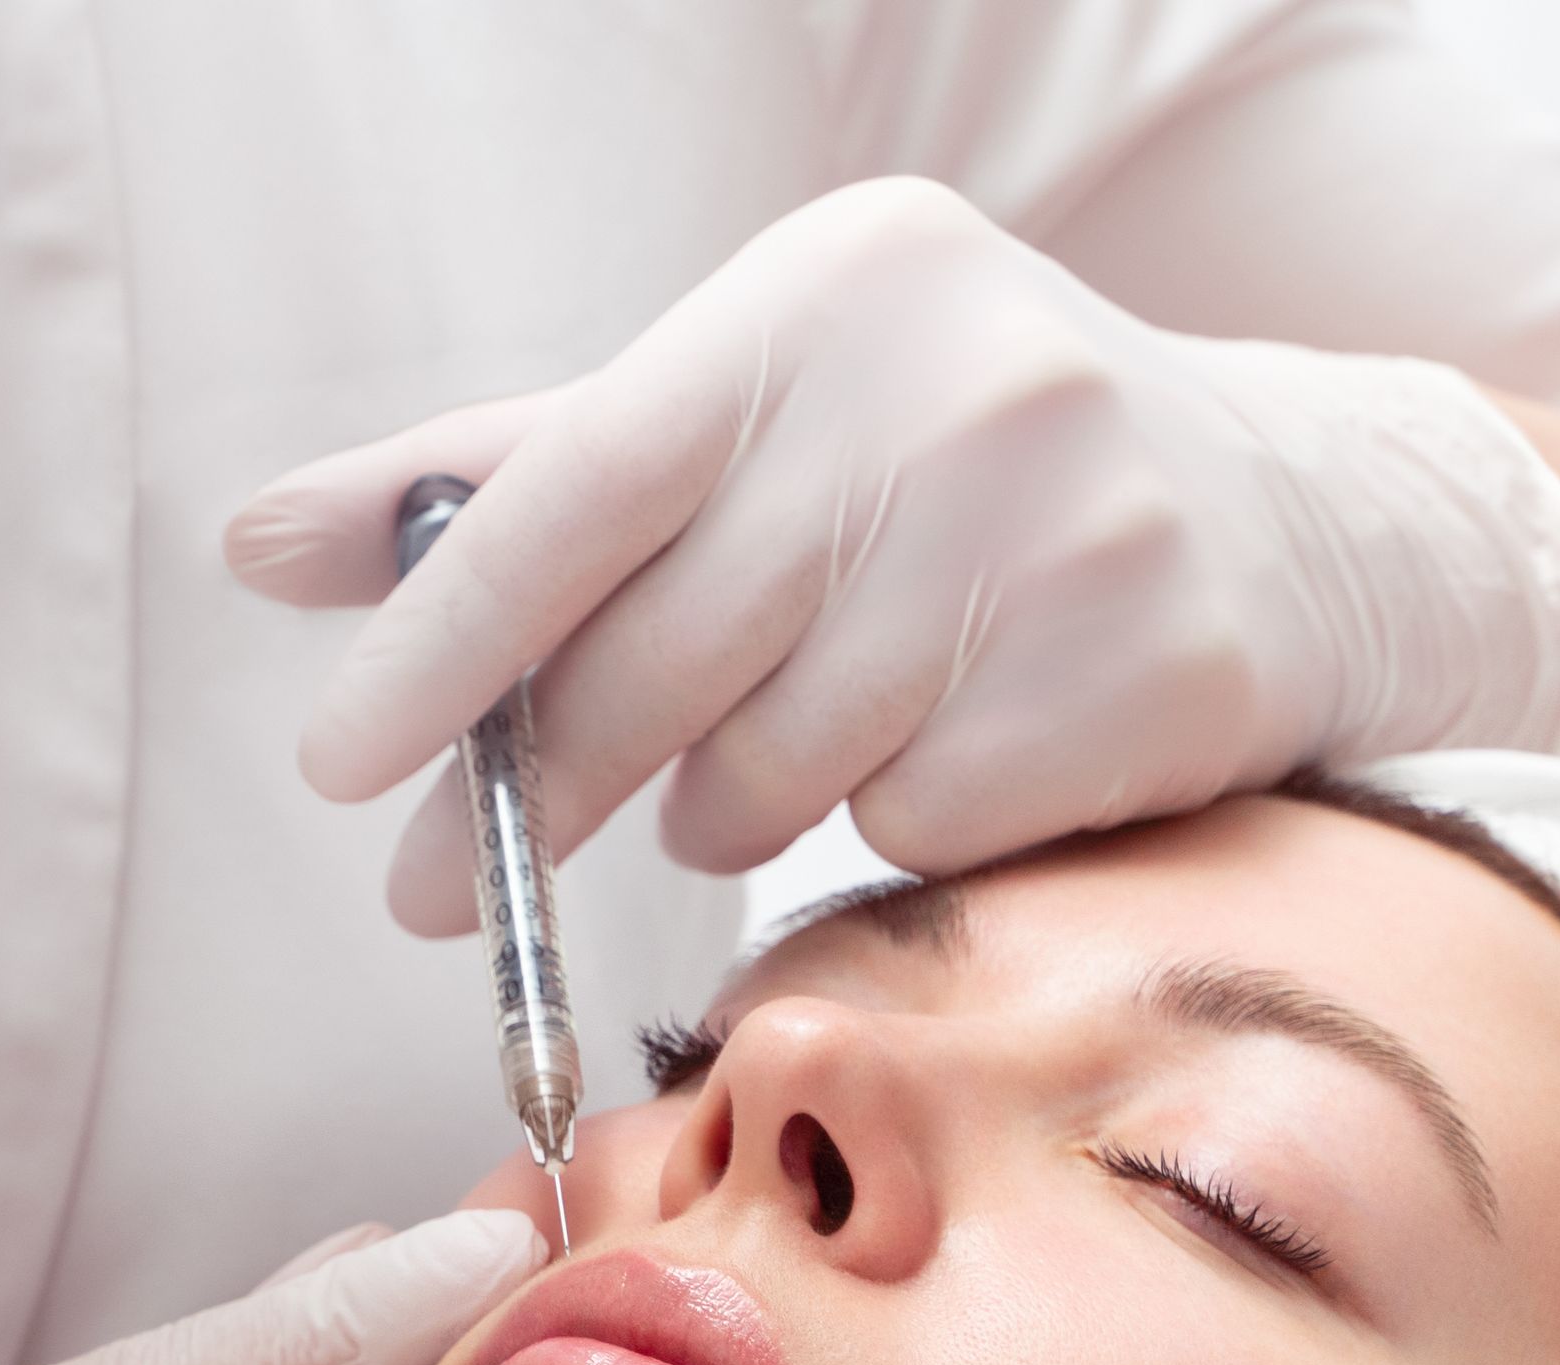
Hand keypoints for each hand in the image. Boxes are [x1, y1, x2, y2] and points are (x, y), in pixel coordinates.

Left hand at [226, 178, 1559, 926]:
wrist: (1290, 526)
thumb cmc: (956, 480)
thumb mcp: (755, 422)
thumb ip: (522, 482)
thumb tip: (268, 549)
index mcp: (829, 293)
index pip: (582, 482)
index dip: (443, 637)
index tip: (337, 765)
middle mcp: (956, 393)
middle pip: (662, 664)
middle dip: (538, 792)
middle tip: (458, 877)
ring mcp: (1069, 541)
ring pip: (776, 779)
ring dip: (736, 803)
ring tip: (801, 741)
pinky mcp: (1146, 684)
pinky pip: (910, 836)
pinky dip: (889, 831)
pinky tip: (950, 754)